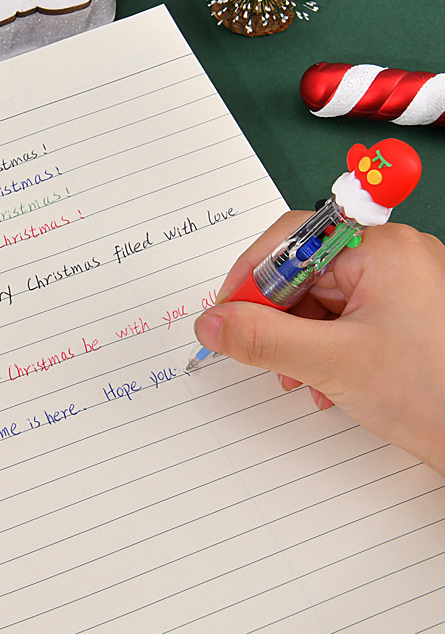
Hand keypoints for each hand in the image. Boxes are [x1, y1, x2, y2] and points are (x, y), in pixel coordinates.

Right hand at [194, 216, 444, 475]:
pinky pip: (345, 317)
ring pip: (321, 301)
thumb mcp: (330, 363)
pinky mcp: (405, 312)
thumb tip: (212, 324)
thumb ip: (261, 339)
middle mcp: (395, 256)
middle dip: (277, 319)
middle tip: (260, 354)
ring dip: (298, 340)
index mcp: (382, 249)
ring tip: (300, 378)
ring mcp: (403, 284)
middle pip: (304, 273)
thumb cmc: (434, 392)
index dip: (250, 277)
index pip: (292, 241)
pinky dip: (324, 348)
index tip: (226, 314)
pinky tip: (324, 381)